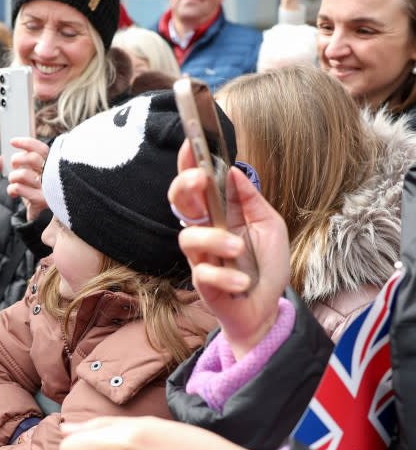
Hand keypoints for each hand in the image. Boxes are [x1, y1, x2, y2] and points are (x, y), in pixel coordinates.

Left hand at [0, 137, 49, 220]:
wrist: (41, 216)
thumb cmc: (32, 191)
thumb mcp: (20, 176)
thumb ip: (6, 167)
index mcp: (51, 165)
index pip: (41, 149)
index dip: (26, 143)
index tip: (11, 142)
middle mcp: (53, 175)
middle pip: (32, 158)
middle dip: (16, 160)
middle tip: (13, 166)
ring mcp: (49, 188)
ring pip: (23, 174)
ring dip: (12, 178)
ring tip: (14, 182)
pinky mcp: (42, 200)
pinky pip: (19, 188)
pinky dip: (11, 189)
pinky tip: (13, 192)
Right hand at [168, 141, 289, 357]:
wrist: (268, 308)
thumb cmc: (266, 265)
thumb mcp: (271, 225)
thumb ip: (251, 200)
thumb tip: (233, 172)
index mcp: (219, 212)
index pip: (198, 183)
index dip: (189, 162)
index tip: (191, 141)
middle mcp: (205, 230)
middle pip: (179, 202)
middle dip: (185, 186)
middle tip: (200, 180)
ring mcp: (200, 256)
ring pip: (188, 237)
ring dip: (214, 241)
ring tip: (238, 251)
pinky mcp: (202, 282)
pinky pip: (204, 274)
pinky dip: (225, 277)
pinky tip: (243, 283)